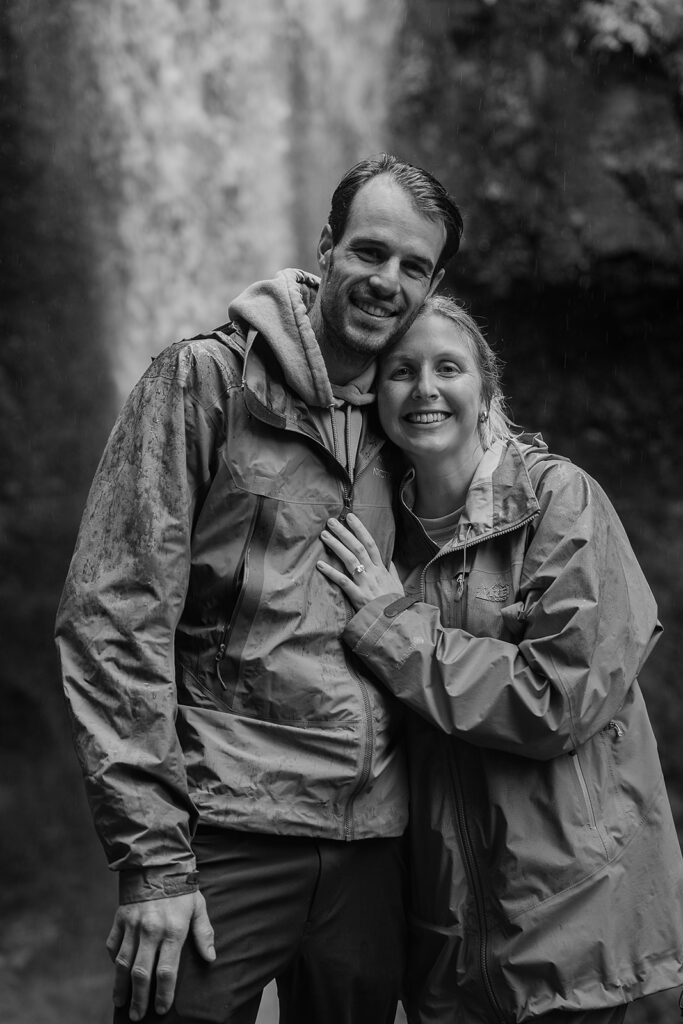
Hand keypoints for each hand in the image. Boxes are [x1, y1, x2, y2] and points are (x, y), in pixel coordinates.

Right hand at [106, 890, 214, 1019]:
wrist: (157, 862)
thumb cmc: (182, 887)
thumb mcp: (198, 907)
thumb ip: (204, 933)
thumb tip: (210, 958)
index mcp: (173, 930)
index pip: (167, 971)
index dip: (164, 993)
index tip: (162, 1008)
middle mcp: (150, 931)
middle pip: (141, 974)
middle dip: (139, 999)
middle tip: (137, 1016)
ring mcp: (132, 926)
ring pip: (123, 964)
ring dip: (121, 987)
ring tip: (121, 1003)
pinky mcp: (120, 919)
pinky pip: (113, 946)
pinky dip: (114, 960)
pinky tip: (117, 972)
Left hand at [317, 512, 402, 610]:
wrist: (396, 622)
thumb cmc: (395, 604)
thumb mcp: (397, 585)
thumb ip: (391, 571)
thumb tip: (388, 560)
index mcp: (381, 569)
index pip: (370, 543)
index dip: (360, 529)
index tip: (350, 517)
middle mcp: (373, 573)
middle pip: (357, 548)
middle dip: (344, 533)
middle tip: (331, 522)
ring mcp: (365, 583)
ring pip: (349, 560)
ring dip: (336, 546)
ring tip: (324, 536)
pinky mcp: (358, 596)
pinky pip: (342, 581)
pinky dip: (331, 572)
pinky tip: (320, 564)